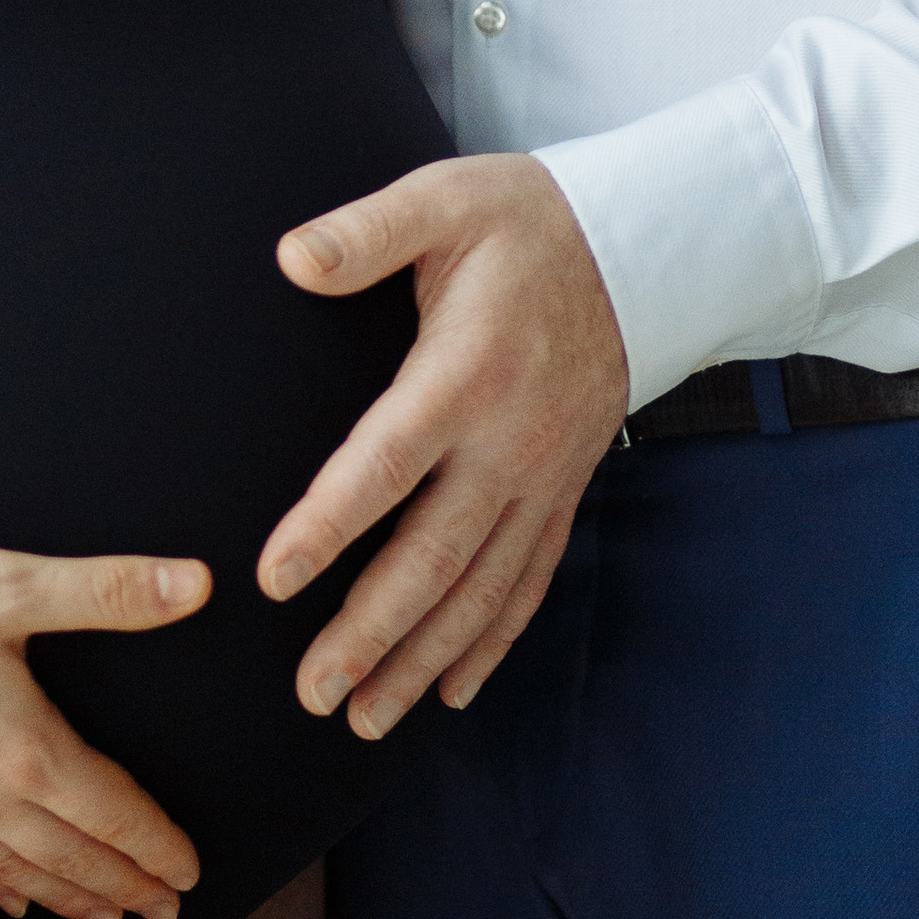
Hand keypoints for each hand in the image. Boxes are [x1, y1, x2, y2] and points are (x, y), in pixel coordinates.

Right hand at [0, 535, 207, 918]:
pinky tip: (7, 905)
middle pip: (70, 859)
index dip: (156, 845)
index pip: (111, 813)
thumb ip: (106, 589)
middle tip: (167, 914)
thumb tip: (199, 584)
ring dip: (67, 900)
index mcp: (21, 751)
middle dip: (125, 887)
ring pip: (14, 876)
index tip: (189, 875)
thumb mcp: (3, 581)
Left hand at [258, 153, 626, 738]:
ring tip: (364, 719)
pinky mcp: (563, 491)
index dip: (328, 525)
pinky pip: (528, 582)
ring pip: (480, 590)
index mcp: (465, 373)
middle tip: (311, 693)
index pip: (385, 465)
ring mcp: (542, 477)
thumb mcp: (444, 199)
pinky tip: (453, 691)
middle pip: (433, 557)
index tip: (274, 578)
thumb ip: (365, 233)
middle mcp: (507, 442)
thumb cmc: (525, 221)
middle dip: (370, 634)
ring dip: (423, 660)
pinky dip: (491, 643)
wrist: (643, 248)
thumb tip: (292, 256)